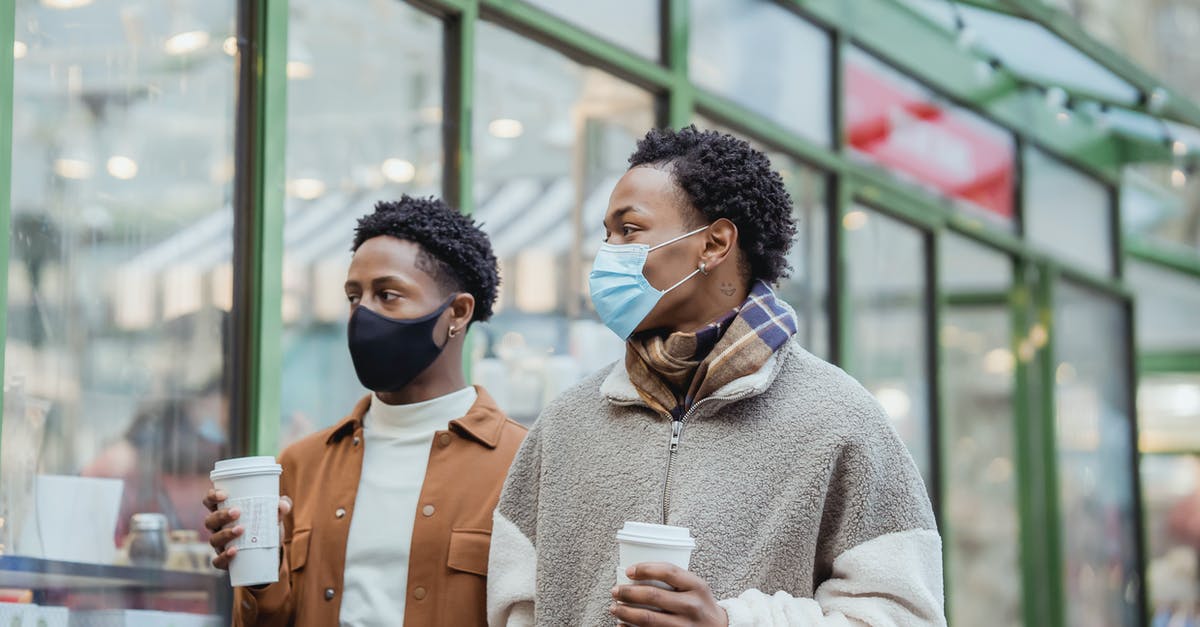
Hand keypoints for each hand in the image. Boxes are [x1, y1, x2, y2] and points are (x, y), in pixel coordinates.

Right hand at [202, 489, 291, 569]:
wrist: (270, 551)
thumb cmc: (266, 525)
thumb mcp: (274, 514)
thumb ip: (281, 506)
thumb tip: (283, 505)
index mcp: (225, 512)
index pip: (210, 502)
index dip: (212, 496)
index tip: (224, 494)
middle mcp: (218, 528)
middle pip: (210, 520)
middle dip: (221, 515)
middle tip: (237, 512)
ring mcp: (220, 545)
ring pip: (213, 539)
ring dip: (225, 534)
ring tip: (241, 529)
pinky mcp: (225, 561)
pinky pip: (217, 561)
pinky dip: (224, 556)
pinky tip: (234, 551)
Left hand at [610, 562, 727, 626]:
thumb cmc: (701, 605)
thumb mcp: (696, 587)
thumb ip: (675, 579)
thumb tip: (637, 574)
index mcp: (697, 586)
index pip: (668, 572)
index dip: (645, 569)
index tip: (629, 571)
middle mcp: (692, 606)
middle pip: (653, 596)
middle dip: (628, 593)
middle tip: (615, 591)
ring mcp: (685, 626)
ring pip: (648, 618)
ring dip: (625, 613)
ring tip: (615, 608)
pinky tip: (622, 625)